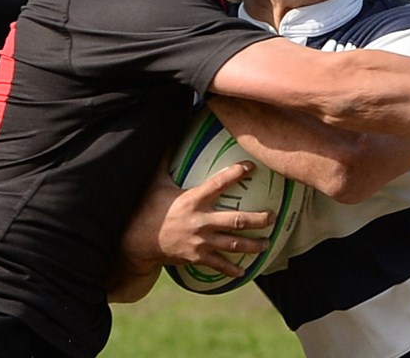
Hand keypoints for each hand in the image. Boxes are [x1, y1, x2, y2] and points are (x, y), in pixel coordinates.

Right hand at [119, 159, 274, 277]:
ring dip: (253, 245)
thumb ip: (165, 161)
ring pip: (233, 245)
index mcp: (192, 200)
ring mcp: (200, 242)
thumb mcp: (156, 182)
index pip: (218, 183)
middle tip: (273, 216)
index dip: (235, 173)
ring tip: (267, 243)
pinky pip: (218, 264)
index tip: (251, 166)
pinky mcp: (196, 257)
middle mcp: (200, 221)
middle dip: (258, 219)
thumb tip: (167, 138)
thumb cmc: (148, 208)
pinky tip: (244, 271)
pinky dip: (232, 269)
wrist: (137, 241)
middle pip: (236, 221)